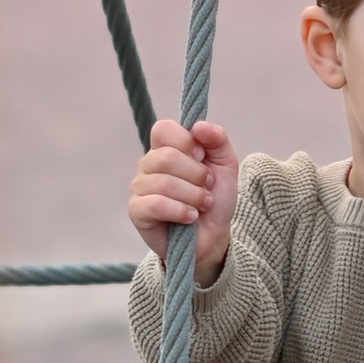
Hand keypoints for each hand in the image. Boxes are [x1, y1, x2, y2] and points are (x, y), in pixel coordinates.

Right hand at [131, 118, 238, 280]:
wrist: (213, 236)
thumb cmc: (215, 198)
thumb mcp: (226, 165)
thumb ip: (218, 139)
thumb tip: (199, 126)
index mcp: (166, 148)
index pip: (163, 129)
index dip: (185, 141)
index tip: (202, 156)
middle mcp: (148, 164)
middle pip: (166, 157)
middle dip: (197, 174)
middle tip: (207, 186)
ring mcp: (140, 187)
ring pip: (164, 182)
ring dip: (193, 196)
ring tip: (203, 205)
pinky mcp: (137, 211)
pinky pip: (155, 203)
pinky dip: (180, 210)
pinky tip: (190, 217)